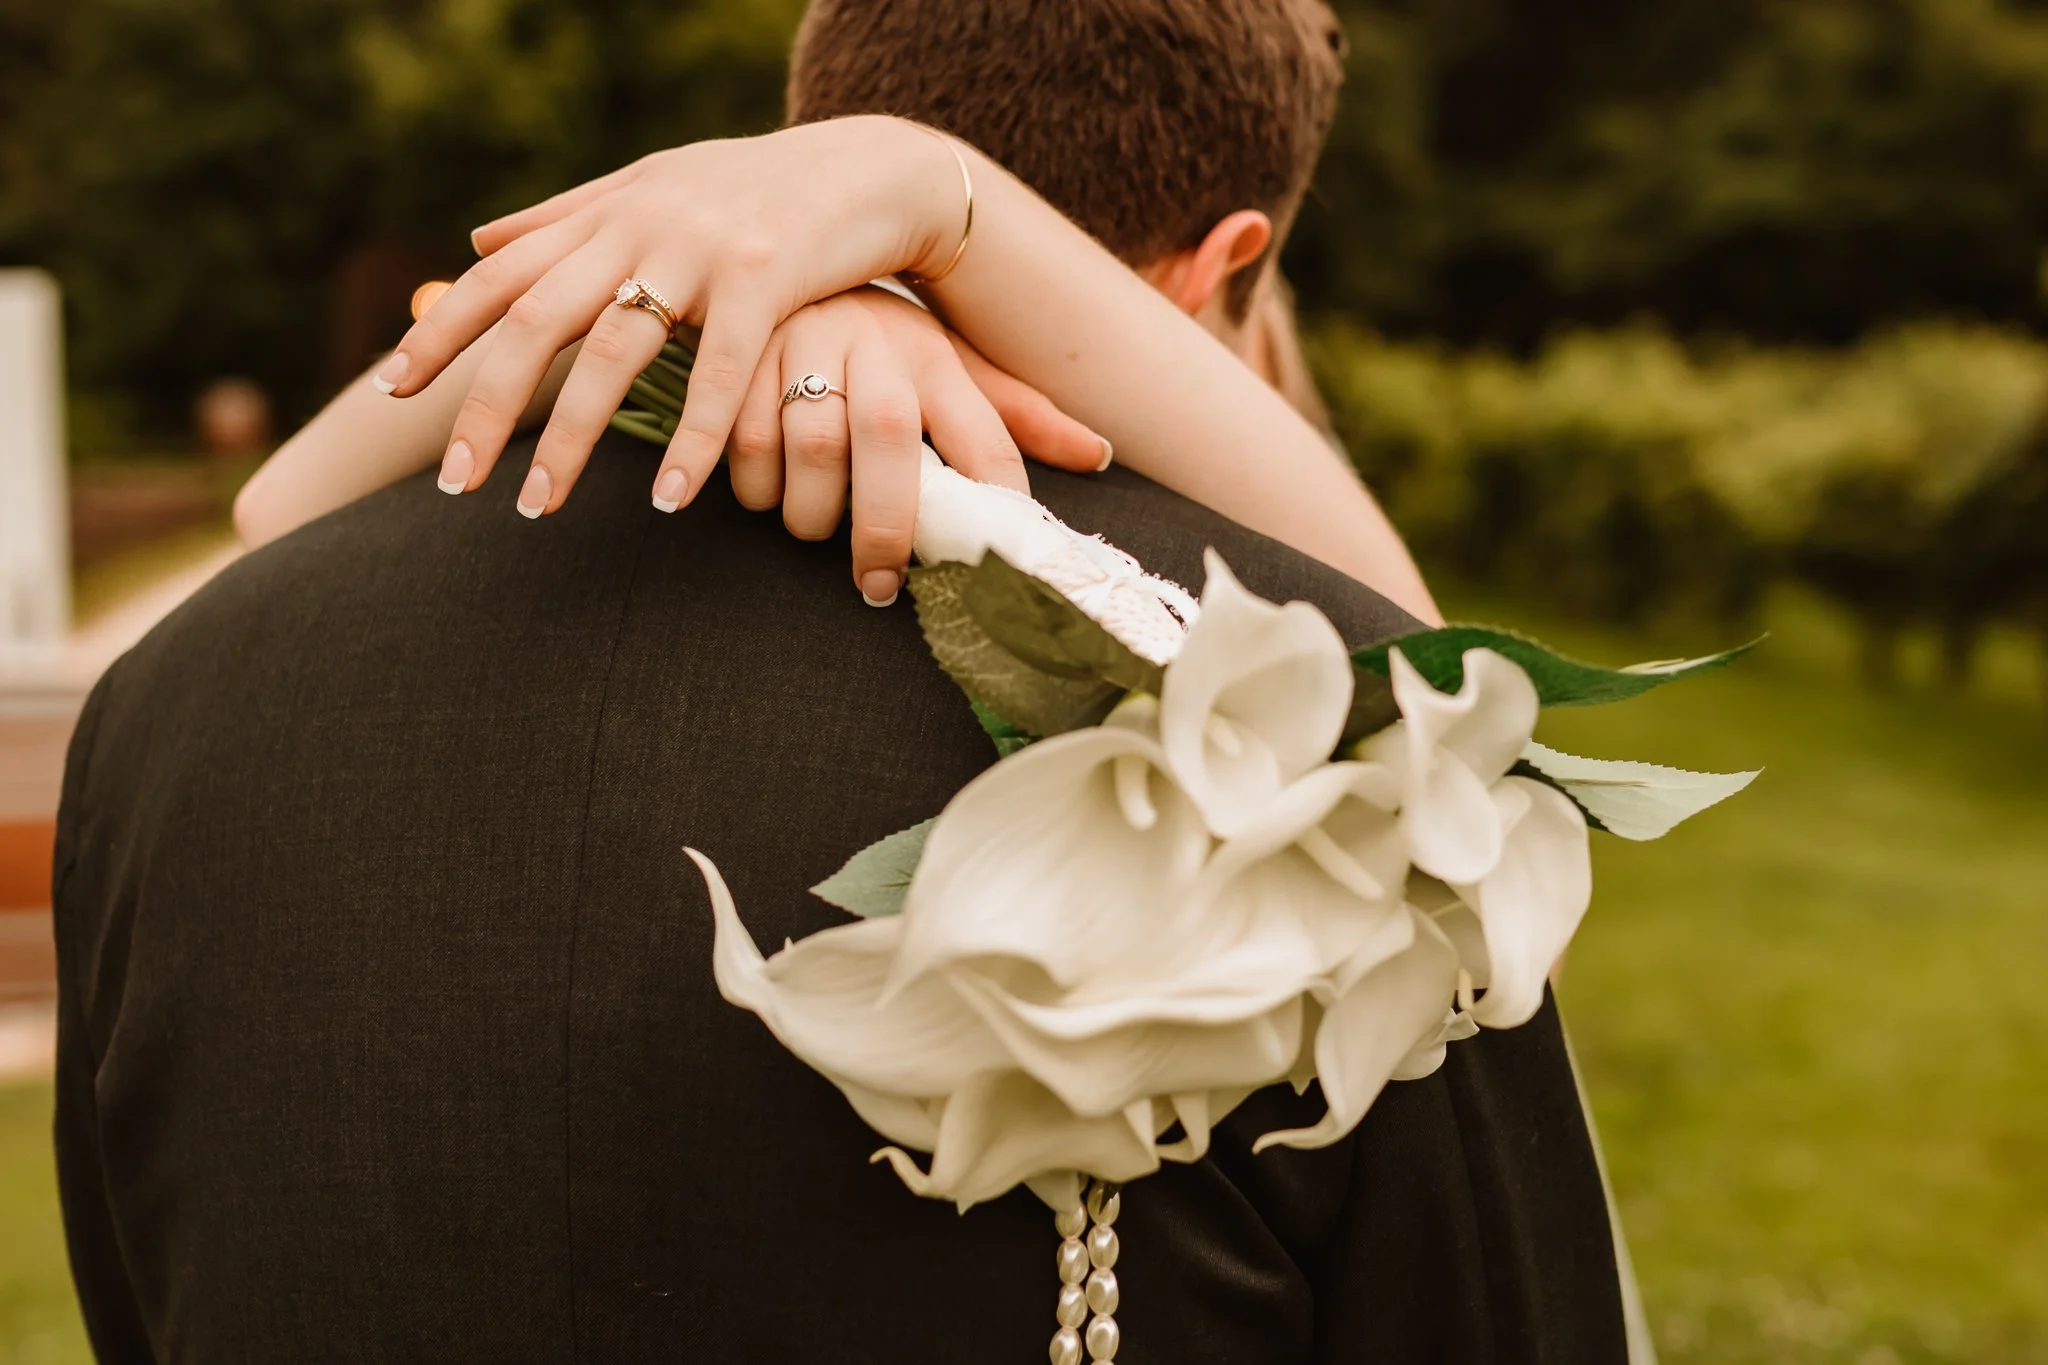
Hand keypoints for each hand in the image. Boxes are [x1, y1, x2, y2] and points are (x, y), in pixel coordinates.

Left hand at [384, 116, 972, 516]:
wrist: (873, 169)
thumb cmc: (762, 191)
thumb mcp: (654, 188)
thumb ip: (567, 216)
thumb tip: (478, 240)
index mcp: (607, 212)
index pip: (500, 275)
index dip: (441, 332)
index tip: (388, 390)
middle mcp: (640, 225)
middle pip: (536, 321)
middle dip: (485, 405)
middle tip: (453, 485)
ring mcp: (701, 251)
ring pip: (613, 355)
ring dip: (568, 440)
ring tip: (537, 510)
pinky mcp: (767, 280)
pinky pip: (720, 376)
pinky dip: (691, 441)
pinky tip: (666, 501)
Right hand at [725, 287, 1108, 604]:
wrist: (787, 253)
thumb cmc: (880, 336)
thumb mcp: (951, 365)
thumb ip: (1015, 415)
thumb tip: (1099, 455)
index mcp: (937, 354)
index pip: (985, 437)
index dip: (994, 500)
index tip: (988, 562)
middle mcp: (877, 341)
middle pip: (889, 438)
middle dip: (883, 524)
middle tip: (877, 583)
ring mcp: (806, 342)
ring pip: (810, 446)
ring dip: (811, 510)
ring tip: (815, 529)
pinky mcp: (741, 354)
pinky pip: (745, 442)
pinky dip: (756, 487)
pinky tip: (769, 495)